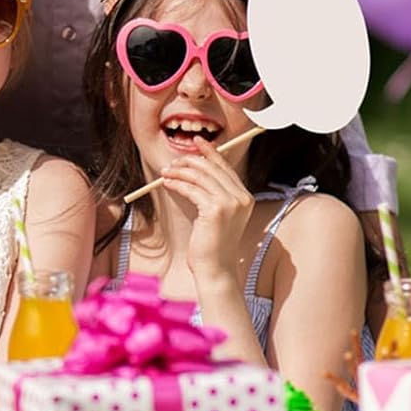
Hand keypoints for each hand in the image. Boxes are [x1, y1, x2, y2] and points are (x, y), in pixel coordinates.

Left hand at [158, 140, 253, 285]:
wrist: (215, 267)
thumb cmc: (212, 243)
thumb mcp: (216, 215)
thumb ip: (212, 193)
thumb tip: (193, 169)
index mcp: (245, 197)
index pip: (226, 168)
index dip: (210, 152)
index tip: (196, 142)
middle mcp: (241, 198)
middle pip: (213, 168)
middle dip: (190, 161)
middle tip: (173, 163)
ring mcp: (231, 203)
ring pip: (201, 176)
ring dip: (180, 172)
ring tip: (165, 173)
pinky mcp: (216, 210)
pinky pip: (192, 189)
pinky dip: (177, 184)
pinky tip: (167, 183)